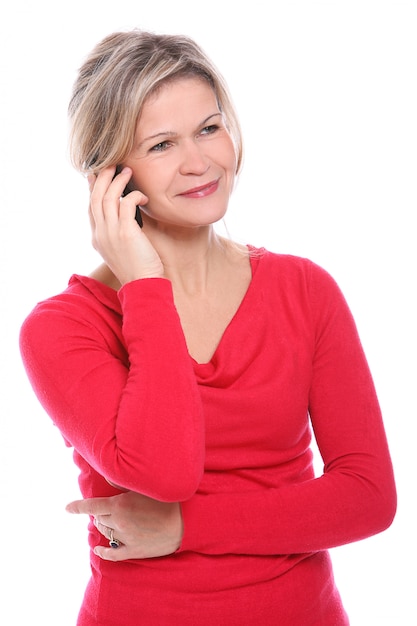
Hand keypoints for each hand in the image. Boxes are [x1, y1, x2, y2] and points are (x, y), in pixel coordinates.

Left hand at [66, 491, 182, 560]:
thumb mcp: (145, 487)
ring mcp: (126, 538)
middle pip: (99, 518)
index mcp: (120, 505)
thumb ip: (124, 483)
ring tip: (109, 520)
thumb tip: (108, 479)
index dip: (77, 507)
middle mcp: (119, 522)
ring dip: (104, 525)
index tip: (67, 508)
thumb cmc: (167, 500)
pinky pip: (113, 554)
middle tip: (107, 507)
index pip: (91, 506)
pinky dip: (103, 551)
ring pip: (105, 532)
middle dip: (99, 512)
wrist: (185, 522)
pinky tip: (97, 549)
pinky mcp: (134, 551)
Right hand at [88, 166, 164, 284]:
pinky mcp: (125, 232)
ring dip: (117, 181)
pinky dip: (134, 196)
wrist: (142, 285)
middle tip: (112, 165)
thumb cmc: (138, 269)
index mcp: (98, 238)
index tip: (96, 175)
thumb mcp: (122, 250)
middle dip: (102, 178)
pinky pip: (126, 203)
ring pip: (108, 197)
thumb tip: (126, 217)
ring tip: (127, 171)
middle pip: (96, 198)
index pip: (91, 208)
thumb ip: (119, 233)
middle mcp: (101, 234)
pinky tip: (143, 197)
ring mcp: (111, 233)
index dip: (93, 189)